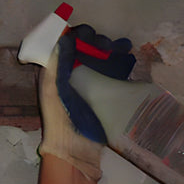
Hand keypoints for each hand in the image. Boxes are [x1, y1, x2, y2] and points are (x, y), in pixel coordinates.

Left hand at [37, 23, 134, 180]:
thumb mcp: (54, 90)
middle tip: (107, 45)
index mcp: (55, 71)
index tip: (88, 34)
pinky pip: (115, 73)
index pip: (65, 44)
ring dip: (113, 49)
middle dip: (98, 42)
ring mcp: (90, 83)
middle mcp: (72, 74)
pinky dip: (122, 63)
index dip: (76, 35)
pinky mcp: (106, 93)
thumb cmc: (61, 120)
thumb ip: (57, 65)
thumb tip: (65, 37)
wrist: (77, 149)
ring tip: (124, 46)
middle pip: (87, 49)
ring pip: (102, 58)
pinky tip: (129, 57)